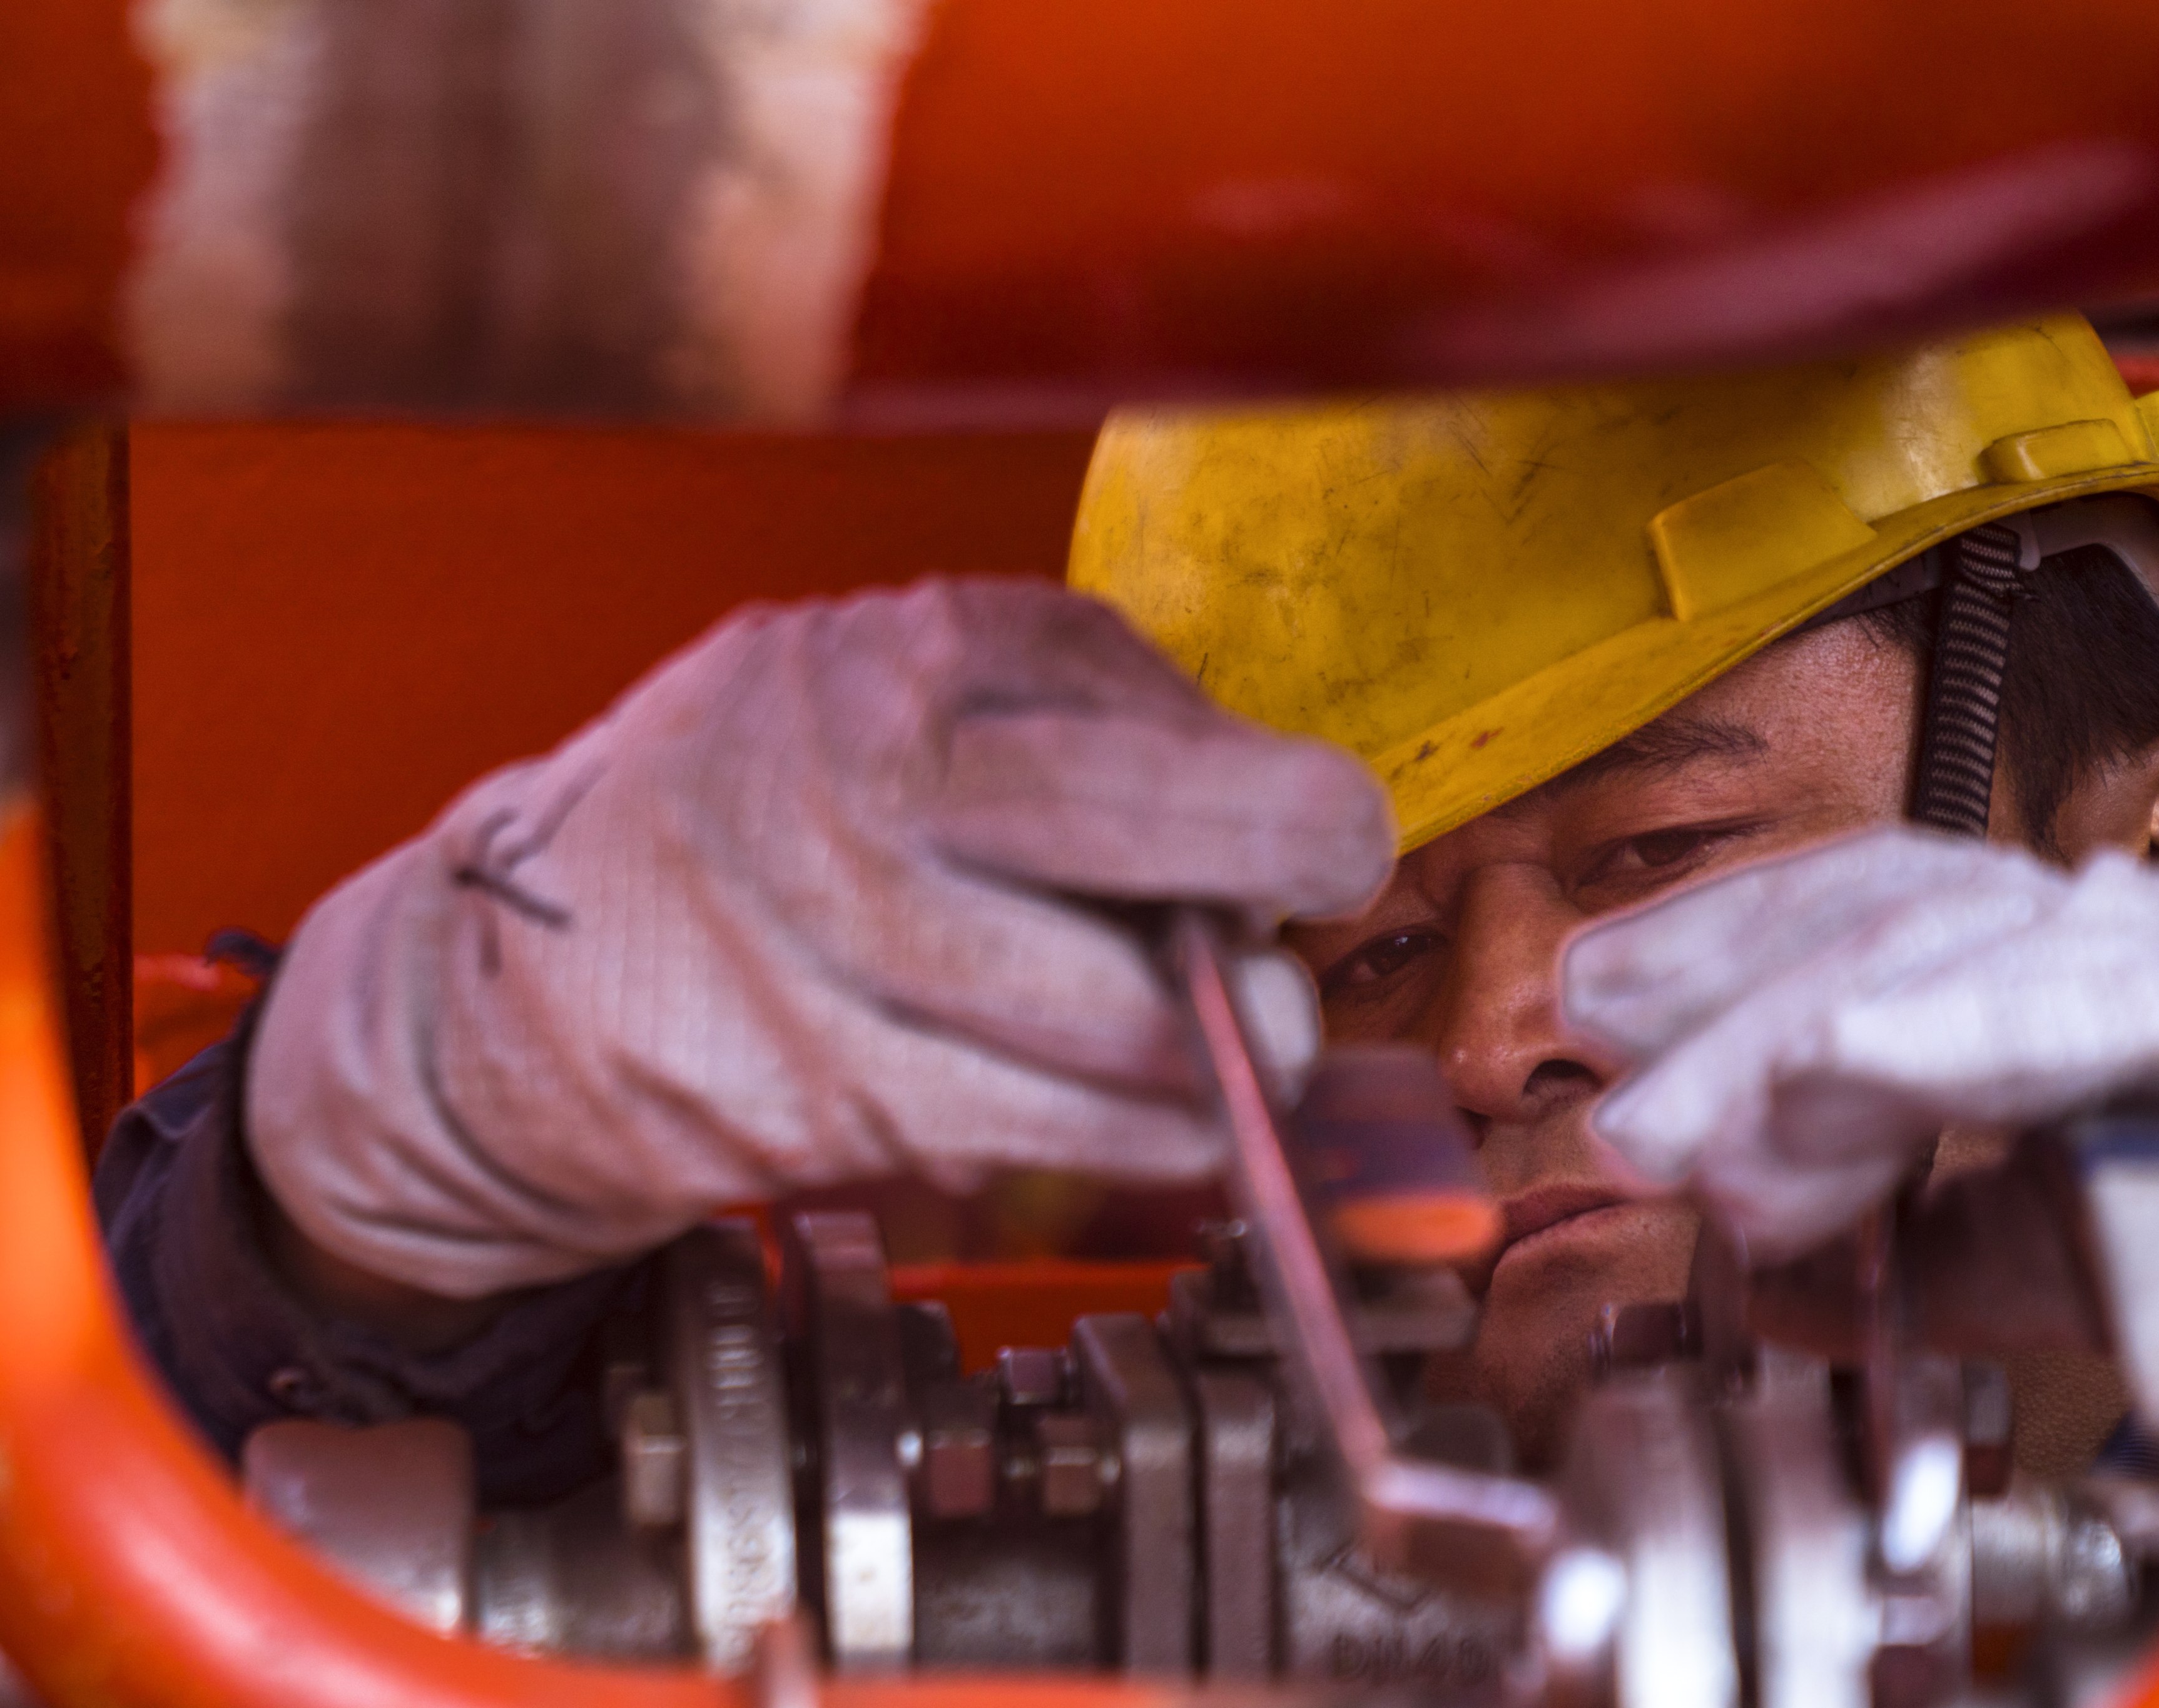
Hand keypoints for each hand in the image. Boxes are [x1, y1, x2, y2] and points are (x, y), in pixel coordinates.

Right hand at [248, 579, 1393, 1297]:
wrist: (523, 965)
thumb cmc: (763, 804)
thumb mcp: (905, 683)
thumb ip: (1088, 719)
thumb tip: (1289, 833)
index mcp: (904, 662)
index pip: (1155, 730)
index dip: (1281, 801)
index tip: (1325, 837)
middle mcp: (867, 793)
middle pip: (1154, 847)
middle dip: (1283, 897)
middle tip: (1299, 953)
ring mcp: (837, 955)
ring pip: (1122, 1031)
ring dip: (1221, 1057)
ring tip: (1231, 1045)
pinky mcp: (826, 1100)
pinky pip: (1052, 1134)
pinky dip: (1144, 1138)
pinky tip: (1155, 1112)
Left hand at [1558, 827, 2158, 1257]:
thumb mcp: (2062, 1265)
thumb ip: (1925, 1252)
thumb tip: (1769, 1269)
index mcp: (2067, 971)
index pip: (1865, 907)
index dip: (1722, 949)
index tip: (1600, 1007)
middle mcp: (2131, 934)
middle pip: (1885, 916)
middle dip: (1723, 1001)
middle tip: (1613, 1096)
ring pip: (1955, 945)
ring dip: (1795, 1041)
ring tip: (1689, 1128)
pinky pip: (2092, 1005)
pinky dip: (1956, 1033)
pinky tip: (1842, 1062)